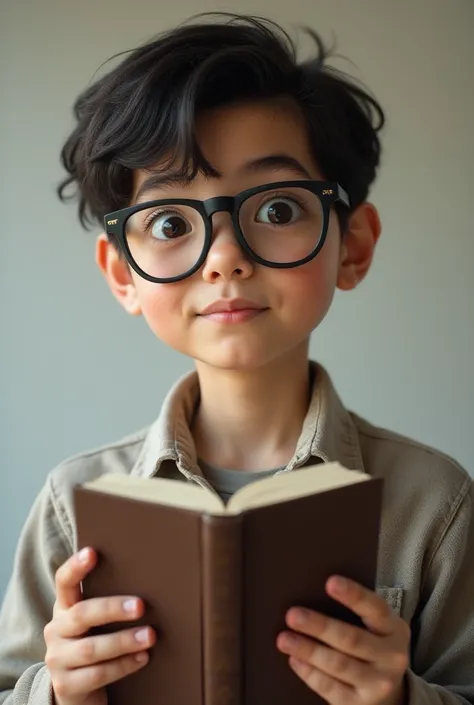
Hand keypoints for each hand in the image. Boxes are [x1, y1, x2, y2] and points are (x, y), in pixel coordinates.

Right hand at [44, 547, 155, 704]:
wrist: (76, 689)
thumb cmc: (94, 642)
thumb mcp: (94, 622)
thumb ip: (107, 603)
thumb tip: (148, 580)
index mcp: (64, 608)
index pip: (63, 582)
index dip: (75, 567)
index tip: (92, 552)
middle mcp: (56, 630)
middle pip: (82, 614)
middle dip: (113, 608)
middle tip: (140, 606)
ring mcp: (58, 659)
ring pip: (92, 648)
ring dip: (124, 641)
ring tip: (149, 635)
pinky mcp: (66, 685)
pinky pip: (98, 674)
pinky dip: (124, 665)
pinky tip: (142, 657)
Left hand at [277, 576, 409, 704]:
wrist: (391, 693)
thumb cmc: (374, 645)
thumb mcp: (376, 627)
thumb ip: (356, 612)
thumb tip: (312, 592)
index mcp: (394, 629)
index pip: (375, 608)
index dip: (354, 595)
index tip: (330, 582)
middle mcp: (391, 657)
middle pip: (352, 639)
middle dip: (320, 626)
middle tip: (292, 615)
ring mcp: (378, 684)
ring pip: (339, 665)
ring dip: (308, 651)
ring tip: (284, 639)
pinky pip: (331, 688)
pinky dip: (310, 674)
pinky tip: (295, 660)